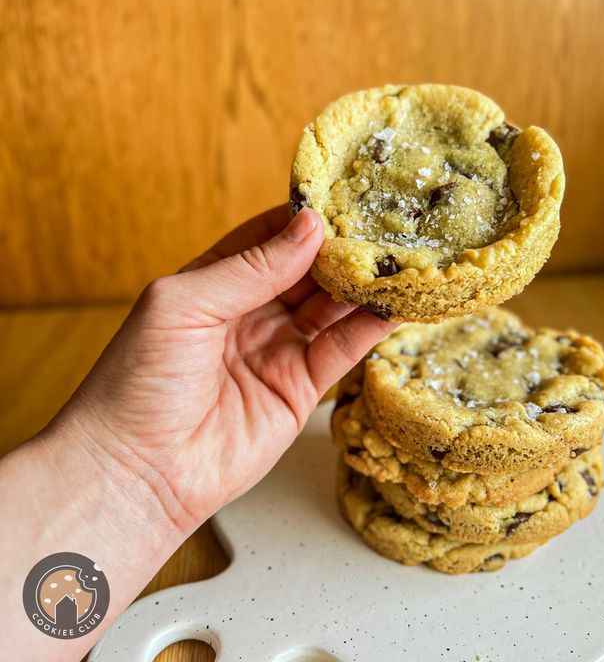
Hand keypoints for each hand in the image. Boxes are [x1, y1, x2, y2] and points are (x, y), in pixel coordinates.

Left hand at [56, 205, 394, 531]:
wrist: (138, 473)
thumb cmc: (138, 382)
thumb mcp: (185, 305)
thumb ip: (249, 267)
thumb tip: (308, 227)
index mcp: (214, 283)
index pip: (267, 238)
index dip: (302, 220)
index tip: (343, 197)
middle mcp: (250, 313)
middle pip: (306, 271)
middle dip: (341, 250)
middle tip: (382, 226)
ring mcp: (277, 350)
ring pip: (330, 307)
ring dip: (362, 285)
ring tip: (400, 260)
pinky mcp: (300, 389)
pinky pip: (341, 351)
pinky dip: (368, 329)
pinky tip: (393, 306)